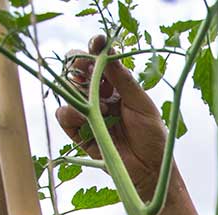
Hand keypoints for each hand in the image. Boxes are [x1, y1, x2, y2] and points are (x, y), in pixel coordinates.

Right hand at [56, 36, 166, 199]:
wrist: (151, 169)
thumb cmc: (152, 135)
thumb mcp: (141, 103)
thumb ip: (122, 78)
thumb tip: (106, 50)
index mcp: (117, 86)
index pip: (98, 61)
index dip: (94, 49)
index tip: (97, 43)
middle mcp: (100, 97)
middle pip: (77, 71)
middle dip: (79, 65)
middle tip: (87, 67)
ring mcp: (89, 114)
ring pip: (69, 91)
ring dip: (79, 92)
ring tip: (100, 106)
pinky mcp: (81, 134)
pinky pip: (65, 117)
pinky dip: (70, 112)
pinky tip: (85, 115)